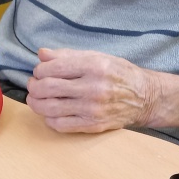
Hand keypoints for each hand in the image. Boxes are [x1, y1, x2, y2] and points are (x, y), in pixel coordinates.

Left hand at [26, 48, 178, 133]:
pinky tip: (48, 112)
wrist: (144, 97)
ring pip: (50, 108)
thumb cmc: (119, 73)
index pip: (54, 68)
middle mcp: (93, 88)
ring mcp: (92, 109)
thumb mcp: (97, 56)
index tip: (39, 71)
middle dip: (34, 86)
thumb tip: (42, 54)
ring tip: (35, 98)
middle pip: (48, 88)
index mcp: (94, 66)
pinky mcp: (93, 125)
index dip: (40, 70)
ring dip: (36, 103)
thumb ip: (68, 55)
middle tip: (33, 85)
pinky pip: (61, 124)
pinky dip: (48, 118)